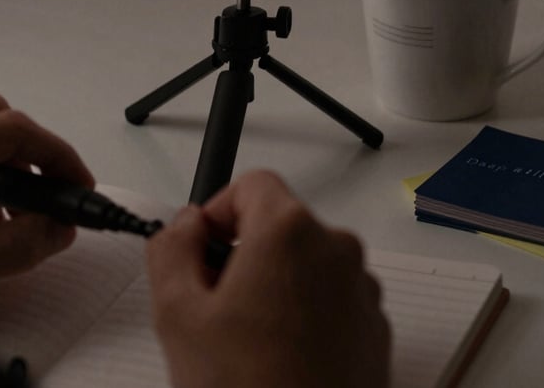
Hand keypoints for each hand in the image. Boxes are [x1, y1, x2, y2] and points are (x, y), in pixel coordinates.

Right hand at [147, 170, 390, 387]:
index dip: (218, 210)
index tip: (202, 246)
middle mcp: (336, 250)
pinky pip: (332, 299)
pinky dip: (305, 315)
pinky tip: (278, 360)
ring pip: (305, 264)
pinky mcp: (373, 329)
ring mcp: (361, 292)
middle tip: (214, 305)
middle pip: (280, 224)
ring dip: (275, 286)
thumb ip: (170, 248)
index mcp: (290, 231)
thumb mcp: (177, 314)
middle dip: (243, 253)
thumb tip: (180, 226)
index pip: (252, 184)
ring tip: (246, 343)